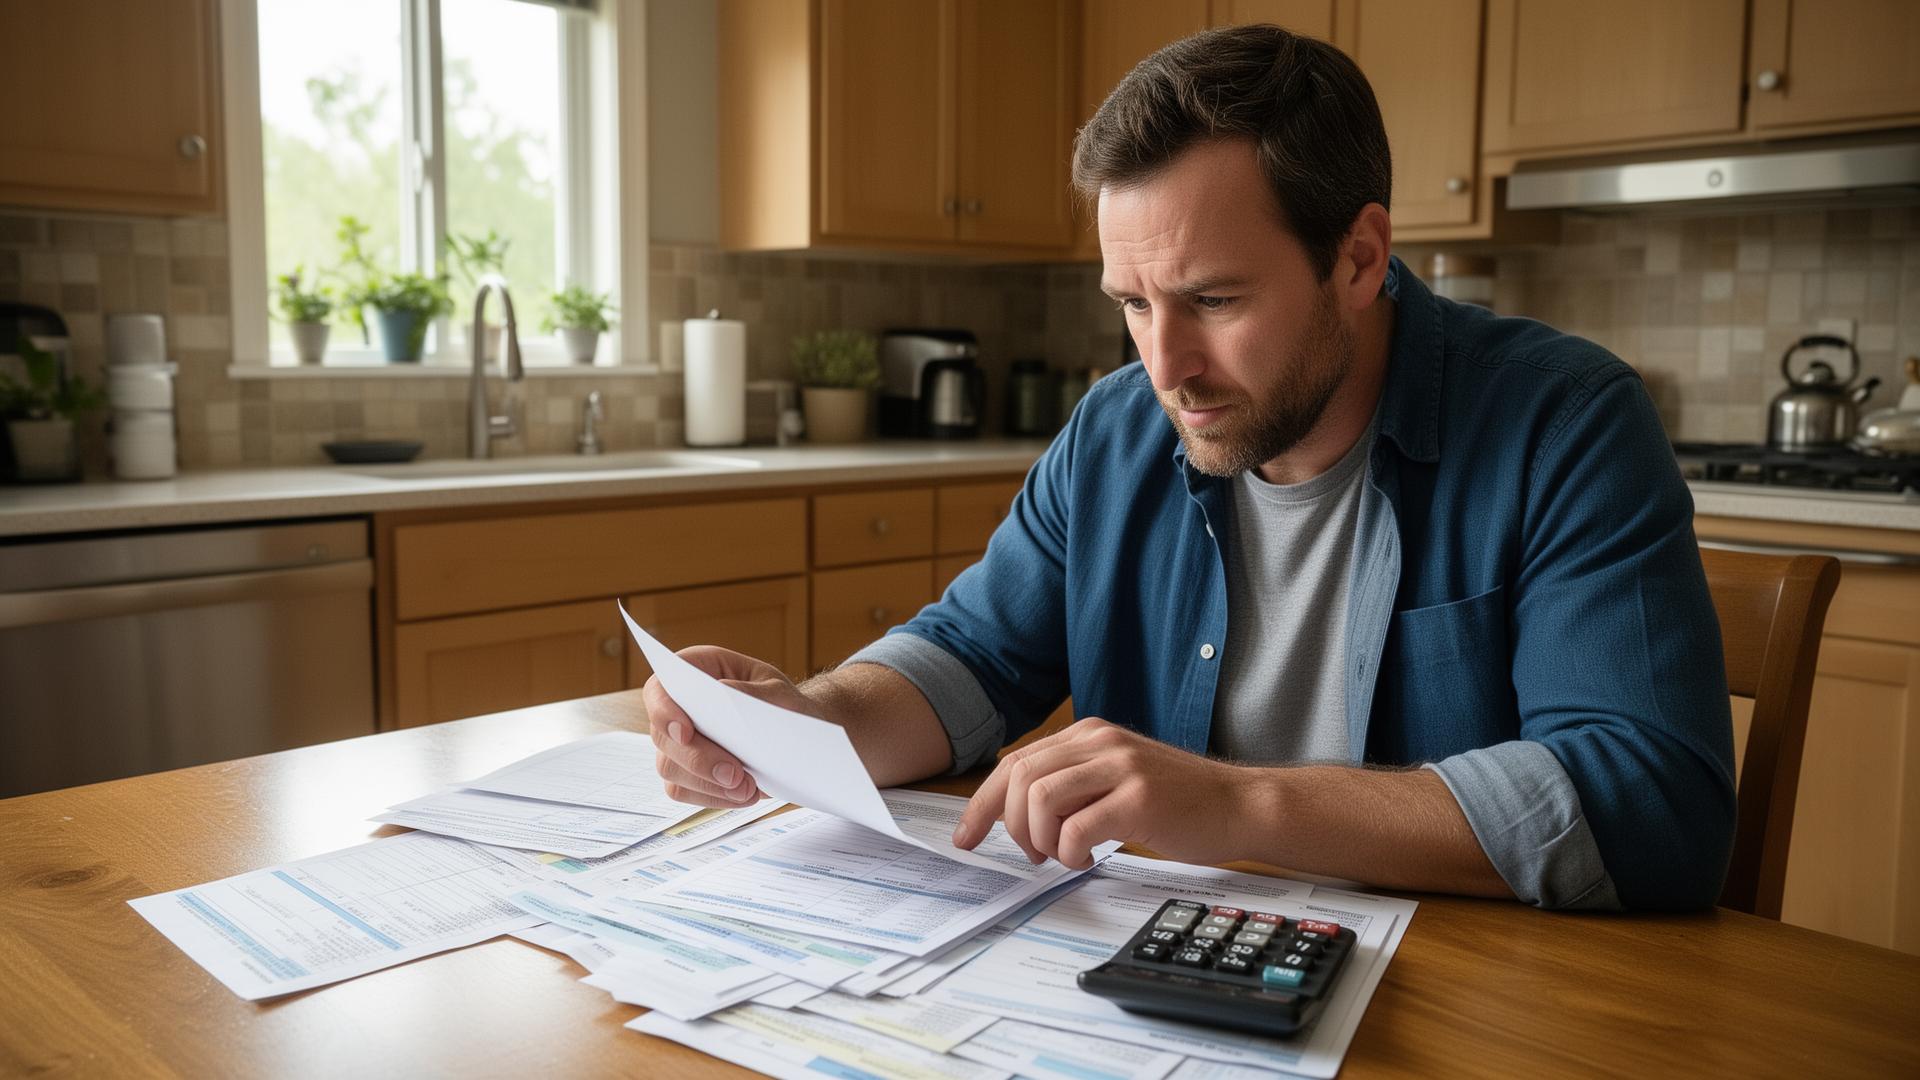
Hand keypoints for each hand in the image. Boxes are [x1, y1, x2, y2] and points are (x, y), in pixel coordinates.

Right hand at [642, 646, 818, 808]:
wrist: (793, 734)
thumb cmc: (780, 704)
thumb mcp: (778, 690)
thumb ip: (753, 691)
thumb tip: (724, 692)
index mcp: (696, 672)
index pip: (660, 689)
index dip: (664, 710)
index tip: (686, 733)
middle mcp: (679, 707)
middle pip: (664, 736)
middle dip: (699, 760)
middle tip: (735, 776)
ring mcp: (677, 742)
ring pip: (670, 767)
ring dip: (708, 784)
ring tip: (748, 788)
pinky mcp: (685, 772)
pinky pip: (683, 790)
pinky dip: (713, 797)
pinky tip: (742, 794)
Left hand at [951, 717, 1258, 868]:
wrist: (1240, 805)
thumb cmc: (1179, 801)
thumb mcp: (1117, 777)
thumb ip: (1073, 784)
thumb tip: (1016, 813)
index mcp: (1089, 734)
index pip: (1015, 762)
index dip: (983, 803)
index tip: (967, 836)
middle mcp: (1100, 741)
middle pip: (1019, 777)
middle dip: (1010, 825)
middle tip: (1032, 853)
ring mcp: (1121, 767)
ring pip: (1039, 798)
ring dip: (1038, 838)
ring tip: (1060, 856)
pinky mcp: (1139, 798)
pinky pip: (1075, 828)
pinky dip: (1069, 853)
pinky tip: (1089, 858)